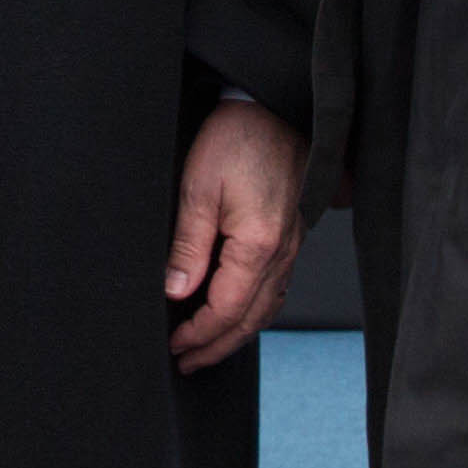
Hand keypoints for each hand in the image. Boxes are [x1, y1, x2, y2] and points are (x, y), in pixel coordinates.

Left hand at [166, 98, 308, 373]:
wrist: (272, 106)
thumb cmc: (236, 138)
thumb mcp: (198, 188)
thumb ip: (188, 245)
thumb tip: (176, 292)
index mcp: (258, 244)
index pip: (227, 309)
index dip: (199, 334)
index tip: (175, 346)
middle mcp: (282, 251)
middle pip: (251, 318)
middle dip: (218, 346)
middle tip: (187, 362)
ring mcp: (292, 245)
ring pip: (268, 307)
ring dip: (237, 332)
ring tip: (207, 346)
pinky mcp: (292, 234)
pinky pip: (277, 286)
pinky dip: (255, 310)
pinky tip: (237, 312)